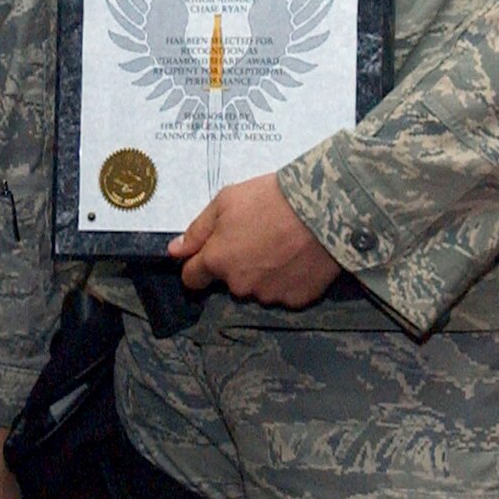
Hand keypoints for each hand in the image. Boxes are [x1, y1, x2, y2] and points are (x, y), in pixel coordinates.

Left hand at [170, 172, 343, 308]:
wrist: (323, 208)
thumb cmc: (270, 199)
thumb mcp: (226, 201)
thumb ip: (197, 230)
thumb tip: (174, 251)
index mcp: (218, 261)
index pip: (192, 278)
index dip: (197, 266)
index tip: (208, 254)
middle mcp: (239, 285)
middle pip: (229, 281)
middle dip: (236, 264)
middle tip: (257, 236)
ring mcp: (270, 296)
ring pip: (258, 288)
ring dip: (263, 273)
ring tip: (282, 244)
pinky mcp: (297, 300)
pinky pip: (285, 292)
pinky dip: (288, 279)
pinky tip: (299, 257)